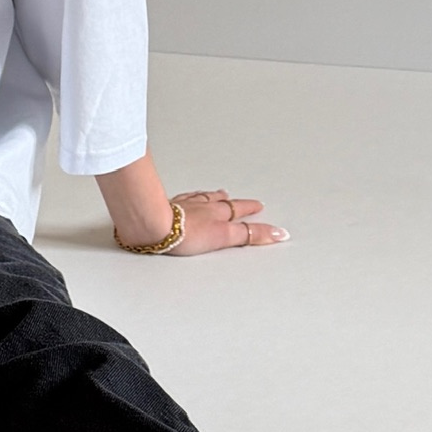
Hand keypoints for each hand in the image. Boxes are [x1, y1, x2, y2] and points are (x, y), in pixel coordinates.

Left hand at [166, 189, 288, 253]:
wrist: (153, 225)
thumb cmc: (184, 233)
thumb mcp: (223, 237)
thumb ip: (249, 235)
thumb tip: (278, 234)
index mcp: (217, 215)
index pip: (243, 217)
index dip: (257, 221)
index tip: (269, 220)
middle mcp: (203, 208)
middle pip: (225, 204)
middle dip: (240, 205)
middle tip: (252, 203)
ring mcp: (184, 206)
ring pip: (204, 198)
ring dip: (215, 197)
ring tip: (222, 194)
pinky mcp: (166, 207)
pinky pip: (183, 198)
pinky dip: (190, 197)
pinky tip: (187, 196)